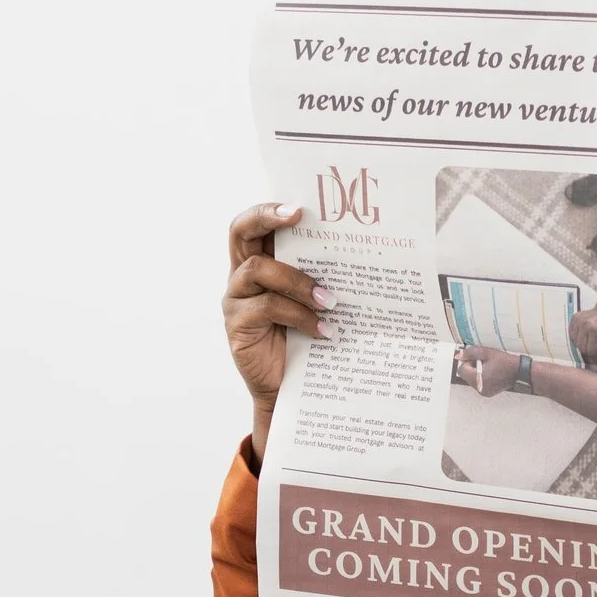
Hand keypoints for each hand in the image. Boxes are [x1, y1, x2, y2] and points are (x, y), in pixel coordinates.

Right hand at [225, 201, 325, 440]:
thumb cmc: (307, 339)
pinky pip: (266, 307)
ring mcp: (236, 300)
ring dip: (298, 281)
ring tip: (330, 301)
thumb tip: (360, 248)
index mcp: (261, 261)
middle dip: (266, 217)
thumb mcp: (315, 301)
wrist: (293, 389)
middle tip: (297, 215)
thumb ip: (321, 275)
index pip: (254, 224)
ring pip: (257, 270)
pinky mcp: (238, 325)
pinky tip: (322, 329)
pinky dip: (298, 315)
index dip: (269, 210)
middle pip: (240, 232)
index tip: (300, 207)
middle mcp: (242, 276)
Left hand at [456, 346, 522, 396]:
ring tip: (488, 367)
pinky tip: (490, 373)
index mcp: (479, 379)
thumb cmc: (506, 363)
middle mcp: (480, 388)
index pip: (462, 370)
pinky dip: (481, 378)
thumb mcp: (487, 353)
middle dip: (471, 367)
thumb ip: (471, 352)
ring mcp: (484, 392)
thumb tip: (459, 356)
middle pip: (465, 376)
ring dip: (476, 372)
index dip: (467, 362)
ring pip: (471, 380)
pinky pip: (478, 384)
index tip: (476, 358)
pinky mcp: (487, 393)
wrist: (519, 372)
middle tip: (483, 362)